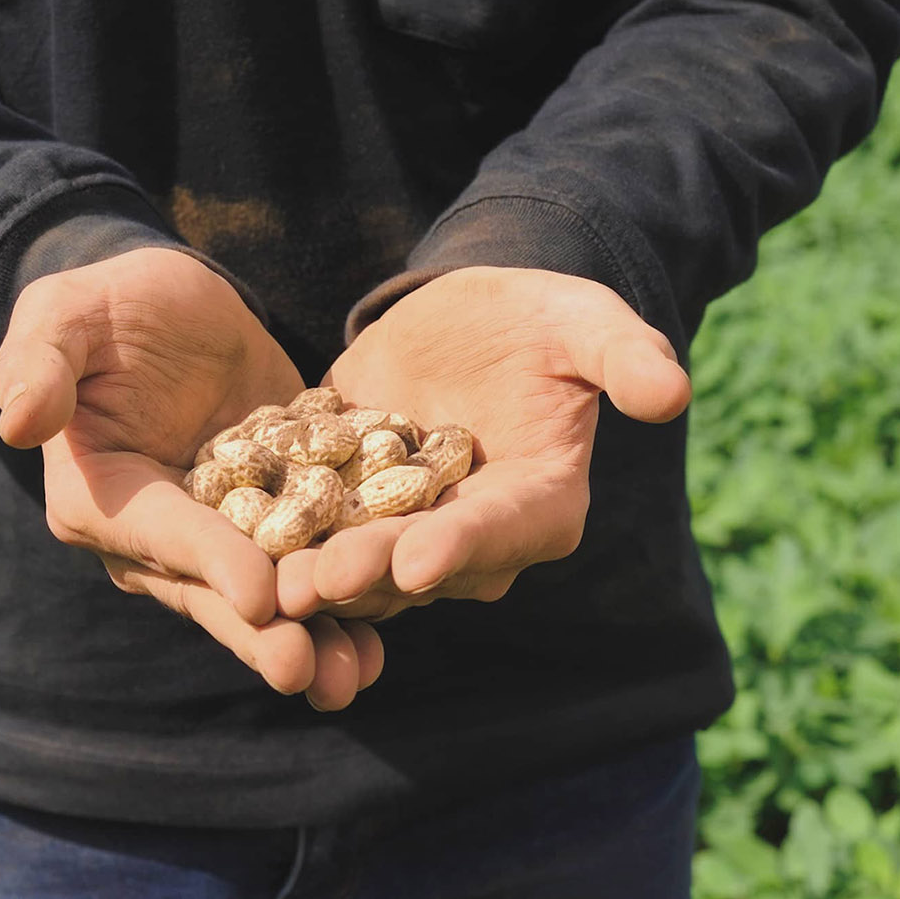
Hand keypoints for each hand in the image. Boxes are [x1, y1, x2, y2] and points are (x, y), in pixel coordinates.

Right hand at [0, 247, 382, 706]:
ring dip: (314, 637)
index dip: (209, 564)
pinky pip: (309, 564)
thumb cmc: (103, 305)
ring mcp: (218, 539)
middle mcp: (156, 538)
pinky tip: (395, 629)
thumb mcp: (64, 316)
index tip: (260, 596)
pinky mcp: (272, 521)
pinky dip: (348, 595)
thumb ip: (40, 365)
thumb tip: (17, 422)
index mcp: (101, 498)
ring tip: (361, 672)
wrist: (166, 304)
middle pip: (214, 592)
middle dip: (264, 633)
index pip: (160, 535)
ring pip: (266, 599)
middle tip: (312, 671)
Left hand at [277, 266, 690, 621]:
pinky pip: (314, 531)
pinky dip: (276, 541)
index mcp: (542, 504)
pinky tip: (228, 544)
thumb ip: (624, 357)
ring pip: (361, 564)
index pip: (504, 531)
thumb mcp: (585, 321)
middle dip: (369, 574)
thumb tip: (671, 391)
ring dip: (313, 577)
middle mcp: (474, 538)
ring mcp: (408, 531)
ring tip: (266, 582)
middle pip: (421, 564)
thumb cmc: (542, 318)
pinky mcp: (351, 511)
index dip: (463, 547)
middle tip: (316, 582)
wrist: (469, 316)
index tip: (422, 561)